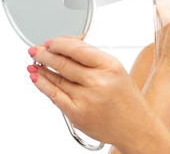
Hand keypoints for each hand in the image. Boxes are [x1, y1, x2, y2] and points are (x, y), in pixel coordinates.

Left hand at [27, 36, 156, 149]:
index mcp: (110, 66)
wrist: (135, 127)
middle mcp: (98, 81)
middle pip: (63, 62)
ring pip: (56, 78)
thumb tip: (67, 48)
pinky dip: (42, 84)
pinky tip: (37, 77)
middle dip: (45, 54)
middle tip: (36, 50)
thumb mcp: (116, 71)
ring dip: (41, 68)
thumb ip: (93, 59)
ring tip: (34, 62)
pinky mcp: (77, 114)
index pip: (77, 49)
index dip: (59, 43)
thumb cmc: (126, 99)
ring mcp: (86, 98)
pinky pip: (54, 95)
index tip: (51, 42)